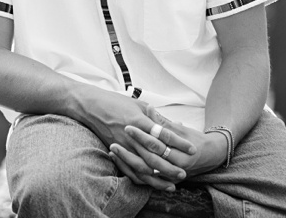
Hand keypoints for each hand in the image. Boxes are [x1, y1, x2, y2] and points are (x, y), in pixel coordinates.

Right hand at [71, 87, 195, 189]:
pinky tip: (151, 182)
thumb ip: (155, 116)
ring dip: (157, 176)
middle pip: (155, 155)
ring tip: (171, 183)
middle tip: (184, 173)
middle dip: (170, 166)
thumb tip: (171, 125)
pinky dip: (140, 177)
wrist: (93, 107)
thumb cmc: (117, 102)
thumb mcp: (139, 105)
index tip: (192, 149)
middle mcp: (132, 136)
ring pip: (142, 166)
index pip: (164, 135)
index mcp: (140, 121)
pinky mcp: (115, 151)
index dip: (179, 143)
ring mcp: (123, 145)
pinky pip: (128, 168)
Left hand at [113, 119, 227, 184]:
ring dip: (128, 160)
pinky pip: (145, 179)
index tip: (129, 124)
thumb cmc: (195, 139)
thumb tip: (148, 108)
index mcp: (181, 151)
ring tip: (114, 149)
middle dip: (133, 146)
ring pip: (145, 171)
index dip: (143, 133)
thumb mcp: (182, 129)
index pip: (159, 142)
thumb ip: (163, 122)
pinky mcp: (164, 180)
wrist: (210, 156)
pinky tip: (120, 161)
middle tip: (119, 135)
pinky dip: (131, 170)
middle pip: (150, 157)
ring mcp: (169, 174)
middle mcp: (176, 164)